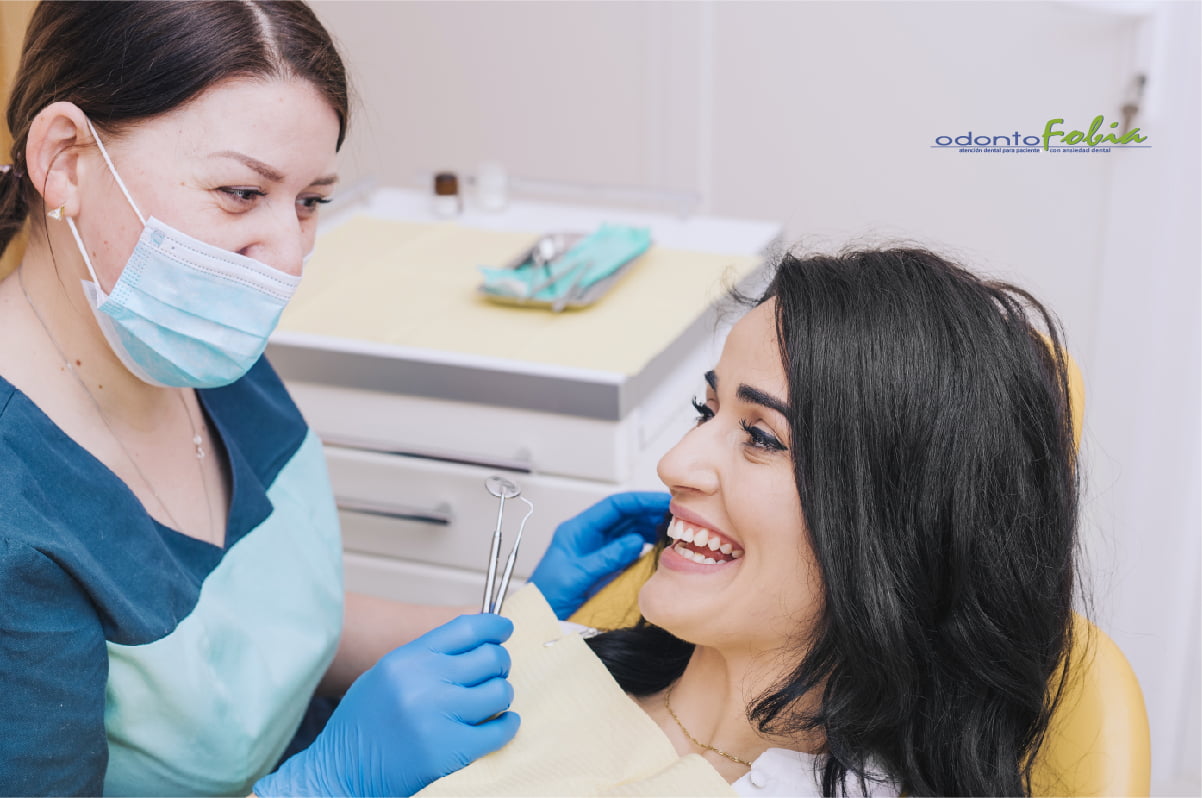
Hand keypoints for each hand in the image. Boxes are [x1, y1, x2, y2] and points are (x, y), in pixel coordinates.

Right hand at [255, 614, 518, 796]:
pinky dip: (507, 725)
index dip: (493, 626)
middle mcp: (423, 683)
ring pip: (500, 692)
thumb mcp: (385, 675)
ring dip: (501, 695)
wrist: (339, 774)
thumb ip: (425, 656)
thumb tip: (476, 638)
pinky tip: (500, 724)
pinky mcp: (449, 751)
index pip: (466, 628)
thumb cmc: (362, 725)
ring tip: (491, 702)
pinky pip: (499, 730)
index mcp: (407, 659)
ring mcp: (438, 717)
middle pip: (490, 657)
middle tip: (495, 672)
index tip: (505, 629)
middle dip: (499, 663)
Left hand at [529, 491, 669, 618]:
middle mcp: (589, 535)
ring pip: (629, 530)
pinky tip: (659, 546)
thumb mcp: (576, 576)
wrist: (541, 618)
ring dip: (650, 527)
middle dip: (649, 512)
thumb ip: (605, 558)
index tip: (661, 501)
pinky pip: (628, 548)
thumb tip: (634, 540)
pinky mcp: (605, 564)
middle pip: (624, 515)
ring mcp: (598, 549)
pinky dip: (645, 545)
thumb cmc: (548, 596)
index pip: (613, 506)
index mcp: (577, 530)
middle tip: (676, 514)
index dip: (639, 501)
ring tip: (672, 529)